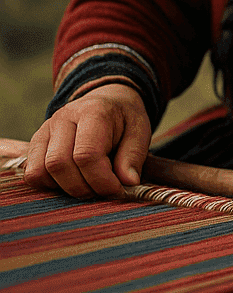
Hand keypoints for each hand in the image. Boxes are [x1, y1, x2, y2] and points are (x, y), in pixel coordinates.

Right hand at [26, 82, 150, 197]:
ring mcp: (45, 130)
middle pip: (59, 164)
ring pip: (41, 171)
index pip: (86, 155)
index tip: (117, 190)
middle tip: (102, 190)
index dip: (101, 180)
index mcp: (93, 113)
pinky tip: (72, 181)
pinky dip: (50, 185)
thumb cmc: (124, 121)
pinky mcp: (36, 142)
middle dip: (83, 187)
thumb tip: (128, 182)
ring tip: (89, 185)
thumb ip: (134, 156)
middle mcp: (62, 118)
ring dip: (66, 188)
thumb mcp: (139, 132)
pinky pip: (32, 172)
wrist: (107, 102)